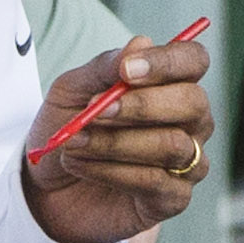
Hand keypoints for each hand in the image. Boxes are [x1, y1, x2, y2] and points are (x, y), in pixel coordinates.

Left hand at [24, 32, 213, 242]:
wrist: (50, 186)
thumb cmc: (71, 129)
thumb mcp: (73, 91)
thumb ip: (105, 68)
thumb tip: (141, 43)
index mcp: (171, 85)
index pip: (193, 61)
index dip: (167, 62)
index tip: (126, 71)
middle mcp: (190, 122)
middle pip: (193, 103)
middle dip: (143, 105)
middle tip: (96, 111)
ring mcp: (187, 162)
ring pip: (172, 145)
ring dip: (116, 142)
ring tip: (74, 142)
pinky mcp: (173, 199)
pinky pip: (154, 181)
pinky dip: (111, 171)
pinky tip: (82, 166)